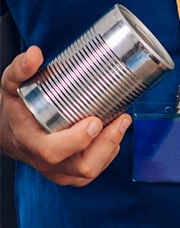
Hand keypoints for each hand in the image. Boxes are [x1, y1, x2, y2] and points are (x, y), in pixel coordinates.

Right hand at [0, 47, 130, 186]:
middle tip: (121, 118)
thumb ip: (19, 70)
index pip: (52, 151)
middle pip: (82, 166)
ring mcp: (59, 171)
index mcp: (30, 142)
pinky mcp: (70, 174)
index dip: (77, 140)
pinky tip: (114, 135)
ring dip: (112, 147)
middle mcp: (45, 162)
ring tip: (121, 123)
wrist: (8, 132)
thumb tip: (34, 54)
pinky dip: (108, 154)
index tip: (95, 121)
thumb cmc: (13, 110)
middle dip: (107, 143)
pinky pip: (94, 171)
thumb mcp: (10, 87)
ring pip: (92, 171)